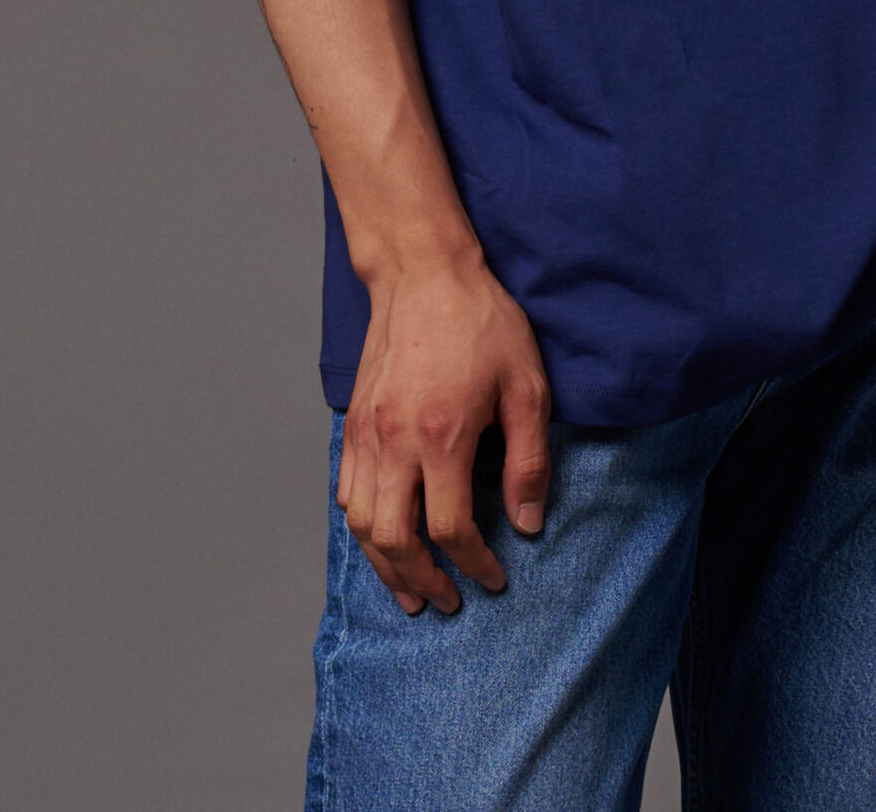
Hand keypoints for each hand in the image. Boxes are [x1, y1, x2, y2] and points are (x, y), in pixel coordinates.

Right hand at [336, 247, 552, 615]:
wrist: (424, 272)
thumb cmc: (480, 322)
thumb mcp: (527, 385)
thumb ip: (528, 460)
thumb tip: (527, 521)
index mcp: (442, 436)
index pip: (450, 528)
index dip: (474, 564)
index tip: (493, 578)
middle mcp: (395, 442)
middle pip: (393, 540)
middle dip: (422, 581)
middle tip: (447, 602)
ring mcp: (367, 433)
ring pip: (360, 522)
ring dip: (384, 565)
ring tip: (409, 589)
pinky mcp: (355, 421)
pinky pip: (346, 491)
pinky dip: (361, 526)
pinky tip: (380, 538)